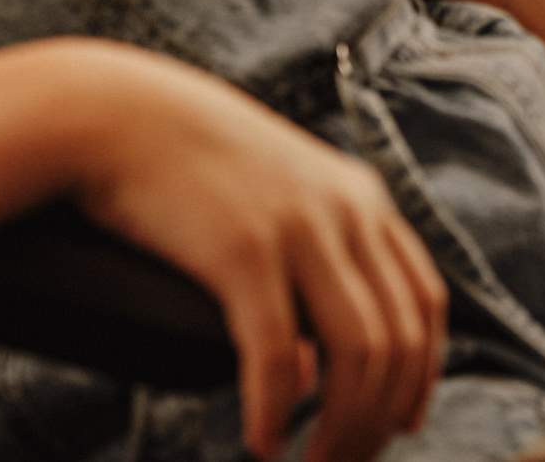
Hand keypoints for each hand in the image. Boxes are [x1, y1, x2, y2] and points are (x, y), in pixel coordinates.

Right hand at [55, 41, 447, 461]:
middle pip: (398, 341)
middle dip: (378, 421)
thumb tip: (318, 366)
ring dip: (339, 429)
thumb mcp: (278, 195)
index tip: (401, 427)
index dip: (423, 376)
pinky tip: (261, 444)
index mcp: (363, 197)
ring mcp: (300, 228)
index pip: (426, 302)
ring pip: (356, 356)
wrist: (118, 116)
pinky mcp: (244, 251)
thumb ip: (315, 258)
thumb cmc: (190, 166)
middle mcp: (347, 211)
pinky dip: (276, 412)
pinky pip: (279, 355)